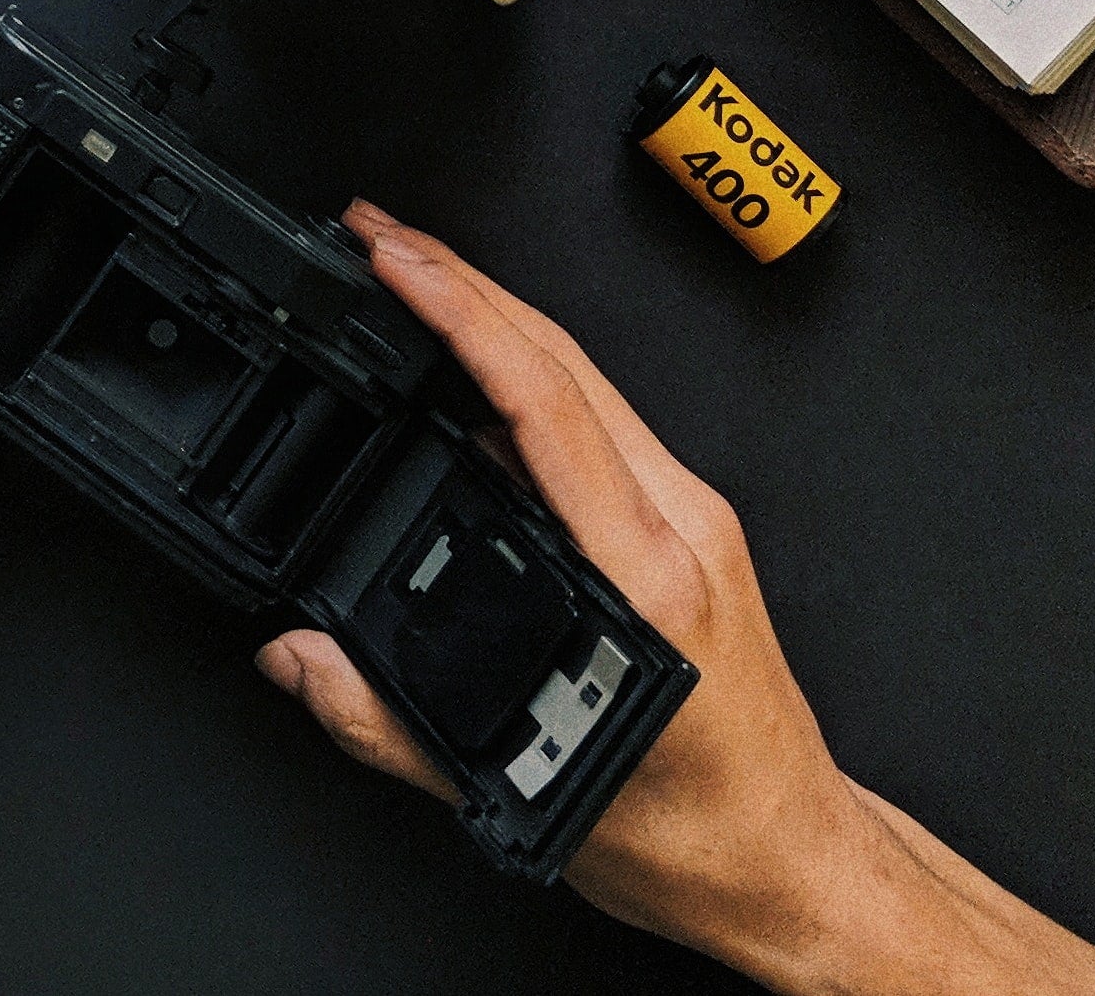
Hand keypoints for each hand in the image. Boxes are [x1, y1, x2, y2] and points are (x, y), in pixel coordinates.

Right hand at [256, 204, 1094, 995]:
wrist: (793, 858)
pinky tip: (473, 374)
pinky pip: (597, 419)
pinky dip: (525, 374)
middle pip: (562, 359)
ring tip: (410, 283)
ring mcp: (692, 512)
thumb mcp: (523, 790)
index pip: (543, 400)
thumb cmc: (699, 834)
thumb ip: (392, 725)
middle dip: (461, 280)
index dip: (462, 314)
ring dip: (492, 317)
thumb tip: (302, 660)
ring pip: (583, 378)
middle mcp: (681, 521)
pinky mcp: (687, 520)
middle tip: (376, 235)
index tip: (396, 262)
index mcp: (650, 572)